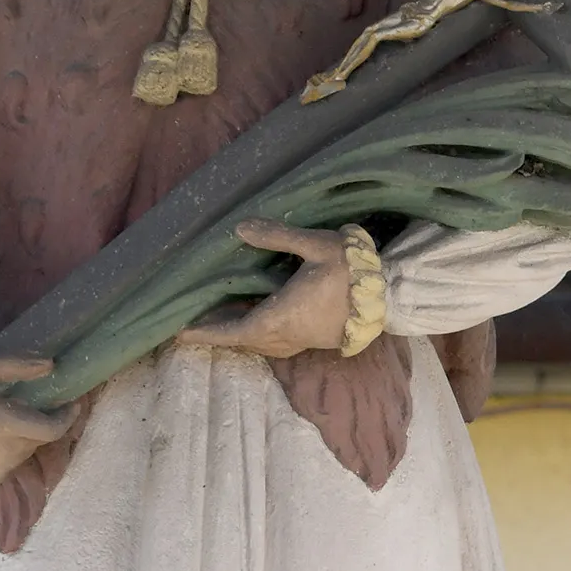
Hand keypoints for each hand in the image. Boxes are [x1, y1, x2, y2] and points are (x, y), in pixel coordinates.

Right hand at [0, 354, 76, 485]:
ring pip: (25, 452)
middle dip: (39, 422)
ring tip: (3, 420)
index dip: (67, 417)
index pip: (51, 429)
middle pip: (38, 439)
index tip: (72, 403)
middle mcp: (4, 452)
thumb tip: (52, 365)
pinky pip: (10, 463)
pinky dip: (8, 451)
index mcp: (4, 423)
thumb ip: (18, 367)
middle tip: (26, 405)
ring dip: (23, 437)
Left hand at [175, 220, 351, 358]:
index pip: (234, 331)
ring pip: (259, 342)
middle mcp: (286, 335)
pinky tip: (253, 317)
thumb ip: (276, 236)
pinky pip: (274, 341)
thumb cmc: (351, 271)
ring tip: (217, 320)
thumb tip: (239, 228)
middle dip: (217, 332)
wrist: (389, 296)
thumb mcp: (313, 245)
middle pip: (243, 340)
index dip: (207, 333)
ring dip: (237, 333)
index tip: (181, 334)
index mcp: (280, 317)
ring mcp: (300, 340)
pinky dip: (256, 333)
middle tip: (192, 323)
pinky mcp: (312, 339)